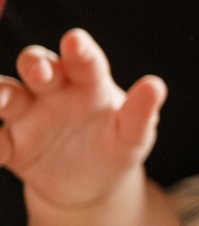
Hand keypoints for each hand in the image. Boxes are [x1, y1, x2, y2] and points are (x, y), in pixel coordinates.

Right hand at [0, 29, 164, 207]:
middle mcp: (54, 92)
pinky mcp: (12, 144)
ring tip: (2, 100)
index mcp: (88, 84)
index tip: (75, 40)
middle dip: (36, 63)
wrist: (94, 186)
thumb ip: (141, 113)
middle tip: (40, 70)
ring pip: (7, 95)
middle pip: (38, 66)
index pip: (84, 61)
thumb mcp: (133, 135)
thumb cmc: (116, 148)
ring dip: (1, 94)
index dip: (79, 50)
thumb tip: (155, 86)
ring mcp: (29, 116)